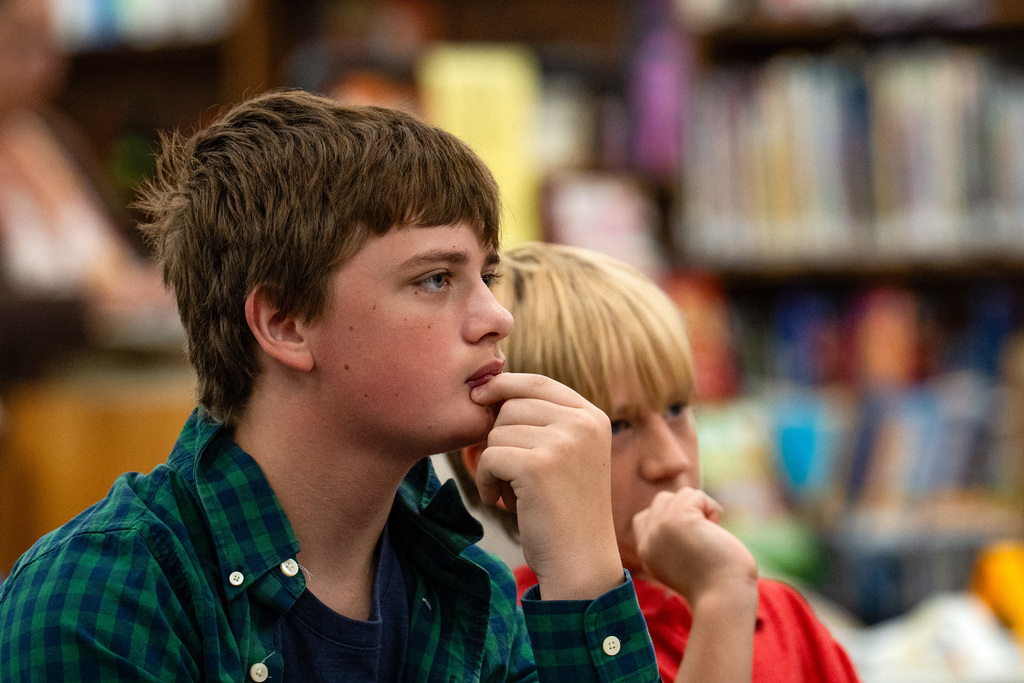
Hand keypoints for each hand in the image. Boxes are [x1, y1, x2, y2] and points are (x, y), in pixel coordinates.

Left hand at [471, 372, 621, 599]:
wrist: (580, 562)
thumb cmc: (565, 511)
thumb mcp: (566, 455)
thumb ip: (543, 421)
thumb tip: (488, 389)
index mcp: (592, 416)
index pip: (538, 382)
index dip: (504, 384)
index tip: (479, 397)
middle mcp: (582, 423)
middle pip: (512, 405)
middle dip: (500, 438)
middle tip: (513, 475)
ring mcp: (563, 442)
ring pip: (497, 432)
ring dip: (494, 465)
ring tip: (516, 493)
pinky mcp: (538, 465)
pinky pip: (489, 457)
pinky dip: (487, 482)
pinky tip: (504, 503)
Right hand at [632, 488, 757, 608]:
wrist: (725, 598)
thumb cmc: (717, 583)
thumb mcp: (682, 561)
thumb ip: (672, 538)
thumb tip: (685, 502)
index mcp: (646, 553)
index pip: (644, 517)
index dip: (670, 519)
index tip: (690, 542)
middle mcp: (648, 540)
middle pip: (662, 501)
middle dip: (687, 511)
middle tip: (702, 539)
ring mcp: (660, 528)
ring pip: (680, 495)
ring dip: (702, 509)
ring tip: (709, 535)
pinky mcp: (677, 519)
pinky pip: (696, 495)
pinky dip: (713, 509)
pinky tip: (716, 532)